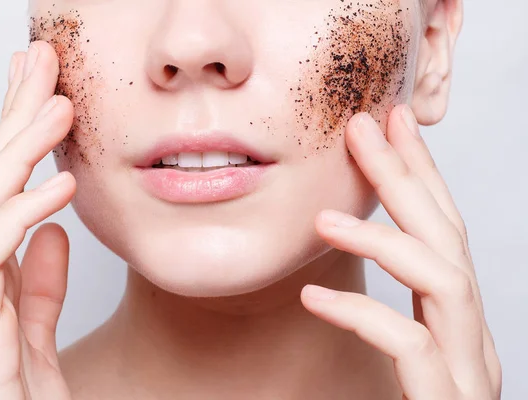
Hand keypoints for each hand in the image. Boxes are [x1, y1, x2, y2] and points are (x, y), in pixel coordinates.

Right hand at [0, 41, 74, 398]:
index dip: (18, 135)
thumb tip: (52, 232)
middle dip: (12, 117)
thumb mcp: (33, 330)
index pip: (1, 187)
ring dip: (18, 151)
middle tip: (40, 61)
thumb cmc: (15, 399)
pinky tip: (59, 186)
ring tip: (57, 104)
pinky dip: (22, 215)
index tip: (41, 89)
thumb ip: (37, 284)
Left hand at [300, 106, 501, 399]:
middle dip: (407, 177)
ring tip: (324, 218)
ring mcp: (466, 374)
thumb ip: (382, 321)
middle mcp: (471, 340)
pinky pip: (410, 348)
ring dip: (386, 239)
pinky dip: (363, 314)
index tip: (390, 126)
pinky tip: (314, 297)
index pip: (441, 233)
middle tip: (364, 125)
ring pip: (444, 283)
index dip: (420, 174)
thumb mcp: (398, 362)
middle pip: (447, 239)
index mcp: (456, 325)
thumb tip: (335, 275)